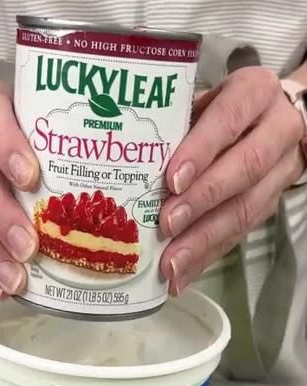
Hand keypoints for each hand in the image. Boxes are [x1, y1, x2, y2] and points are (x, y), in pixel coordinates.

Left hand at [159, 67, 304, 294]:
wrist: (268, 120)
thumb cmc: (219, 111)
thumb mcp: (200, 105)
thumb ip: (175, 128)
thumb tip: (122, 167)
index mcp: (254, 93)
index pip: (230, 118)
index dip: (202, 149)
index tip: (173, 180)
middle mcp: (277, 129)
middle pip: (245, 168)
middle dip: (202, 201)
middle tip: (166, 226)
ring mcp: (281, 170)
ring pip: (247, 208)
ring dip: (204, 240)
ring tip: (172, 264)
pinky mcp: (273, 204)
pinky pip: (241, 234)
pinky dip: (207, 257)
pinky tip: (182, 275)